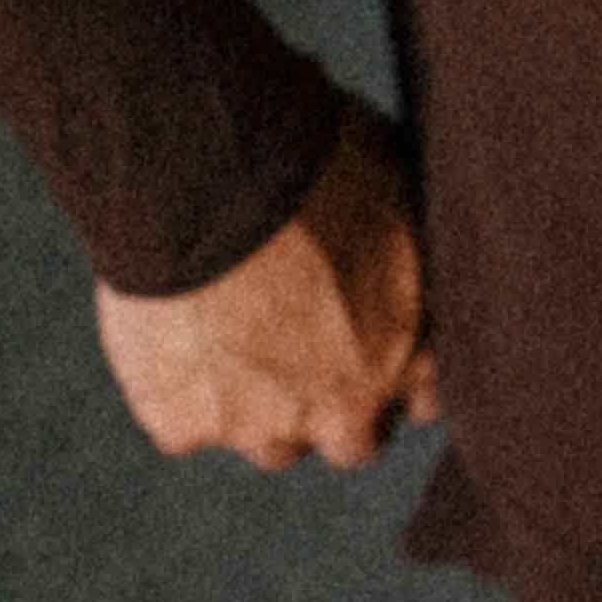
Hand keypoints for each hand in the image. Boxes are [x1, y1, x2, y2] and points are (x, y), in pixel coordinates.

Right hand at [93, 98, 432, 471]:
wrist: (208, 173)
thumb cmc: (313, 159)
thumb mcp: (395, 188)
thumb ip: (407, 254)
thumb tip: (412, 245)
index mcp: (408, 351)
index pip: (426, 399)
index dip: (399, 369)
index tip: (376, 341)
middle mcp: (343, 410)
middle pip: (352, 440)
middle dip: (335, 404)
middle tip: (303, 343)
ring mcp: (260, 426)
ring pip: (270, 442)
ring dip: (260, 404)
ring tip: (236, 331)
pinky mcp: (183, 424)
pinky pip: (186, 423)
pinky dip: (181, 389)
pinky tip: (174, 330)